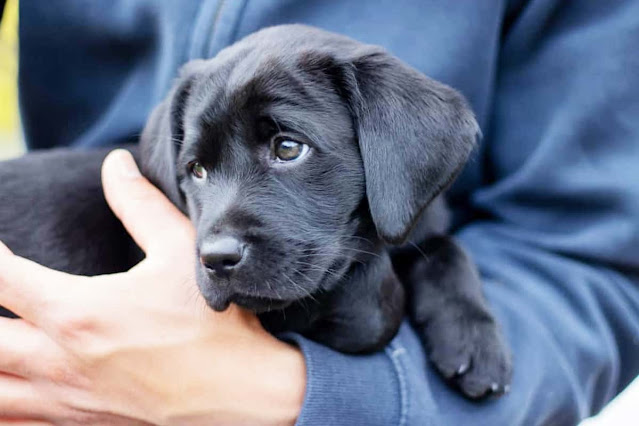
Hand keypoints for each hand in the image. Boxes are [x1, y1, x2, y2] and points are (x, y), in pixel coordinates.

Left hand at [0, 150, 304, 425]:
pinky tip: (9, 385)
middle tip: (3, 289)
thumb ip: (139, 205)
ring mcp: (65, 401)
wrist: (244, 395)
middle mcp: (58, 361)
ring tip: (2, 335)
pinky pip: (15, 423)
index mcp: (78, 312)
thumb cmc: (214, 324)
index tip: (0, 245)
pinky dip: (4, 405)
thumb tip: (116, 164)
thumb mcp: (180, 252)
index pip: (1, 276)